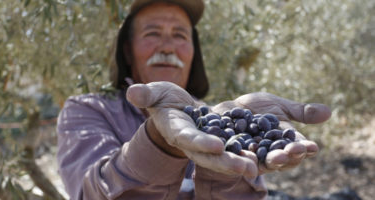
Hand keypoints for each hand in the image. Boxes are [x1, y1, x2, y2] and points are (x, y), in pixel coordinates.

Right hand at [126, 81, 257, 177]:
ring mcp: (208, 143)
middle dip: (225, 162)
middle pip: (208, 156)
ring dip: (240, 163)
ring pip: (224, 157)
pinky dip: (247, 153)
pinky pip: (234, 148)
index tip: (217, 145)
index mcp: (177, 131)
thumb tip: (132, 92)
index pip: (188, 138)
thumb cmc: (164, 99)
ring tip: (256, 168)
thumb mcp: (155, 93)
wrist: (177, 109)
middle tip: (245, 168)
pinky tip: (262, 157)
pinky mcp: (221, 139)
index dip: (200, 142)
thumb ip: (145, 94)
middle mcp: (193, 142)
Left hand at [212, 92, 330, 173]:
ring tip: (278, 158)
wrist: (229, 108)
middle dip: (289, 156)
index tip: (313, 147)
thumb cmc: (256, 107)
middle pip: (282, 159)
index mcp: (283, 143)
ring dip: (272, 161)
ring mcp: (252, 156)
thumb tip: (329, 112)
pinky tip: (248, 156)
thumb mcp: (279, 106)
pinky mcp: (233, 155)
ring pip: (263, 163)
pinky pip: (239, 158)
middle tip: (293, 151)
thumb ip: (300, 112)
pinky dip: (245, 158)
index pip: (296, 149)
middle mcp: (269, 153)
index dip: (304, 149)